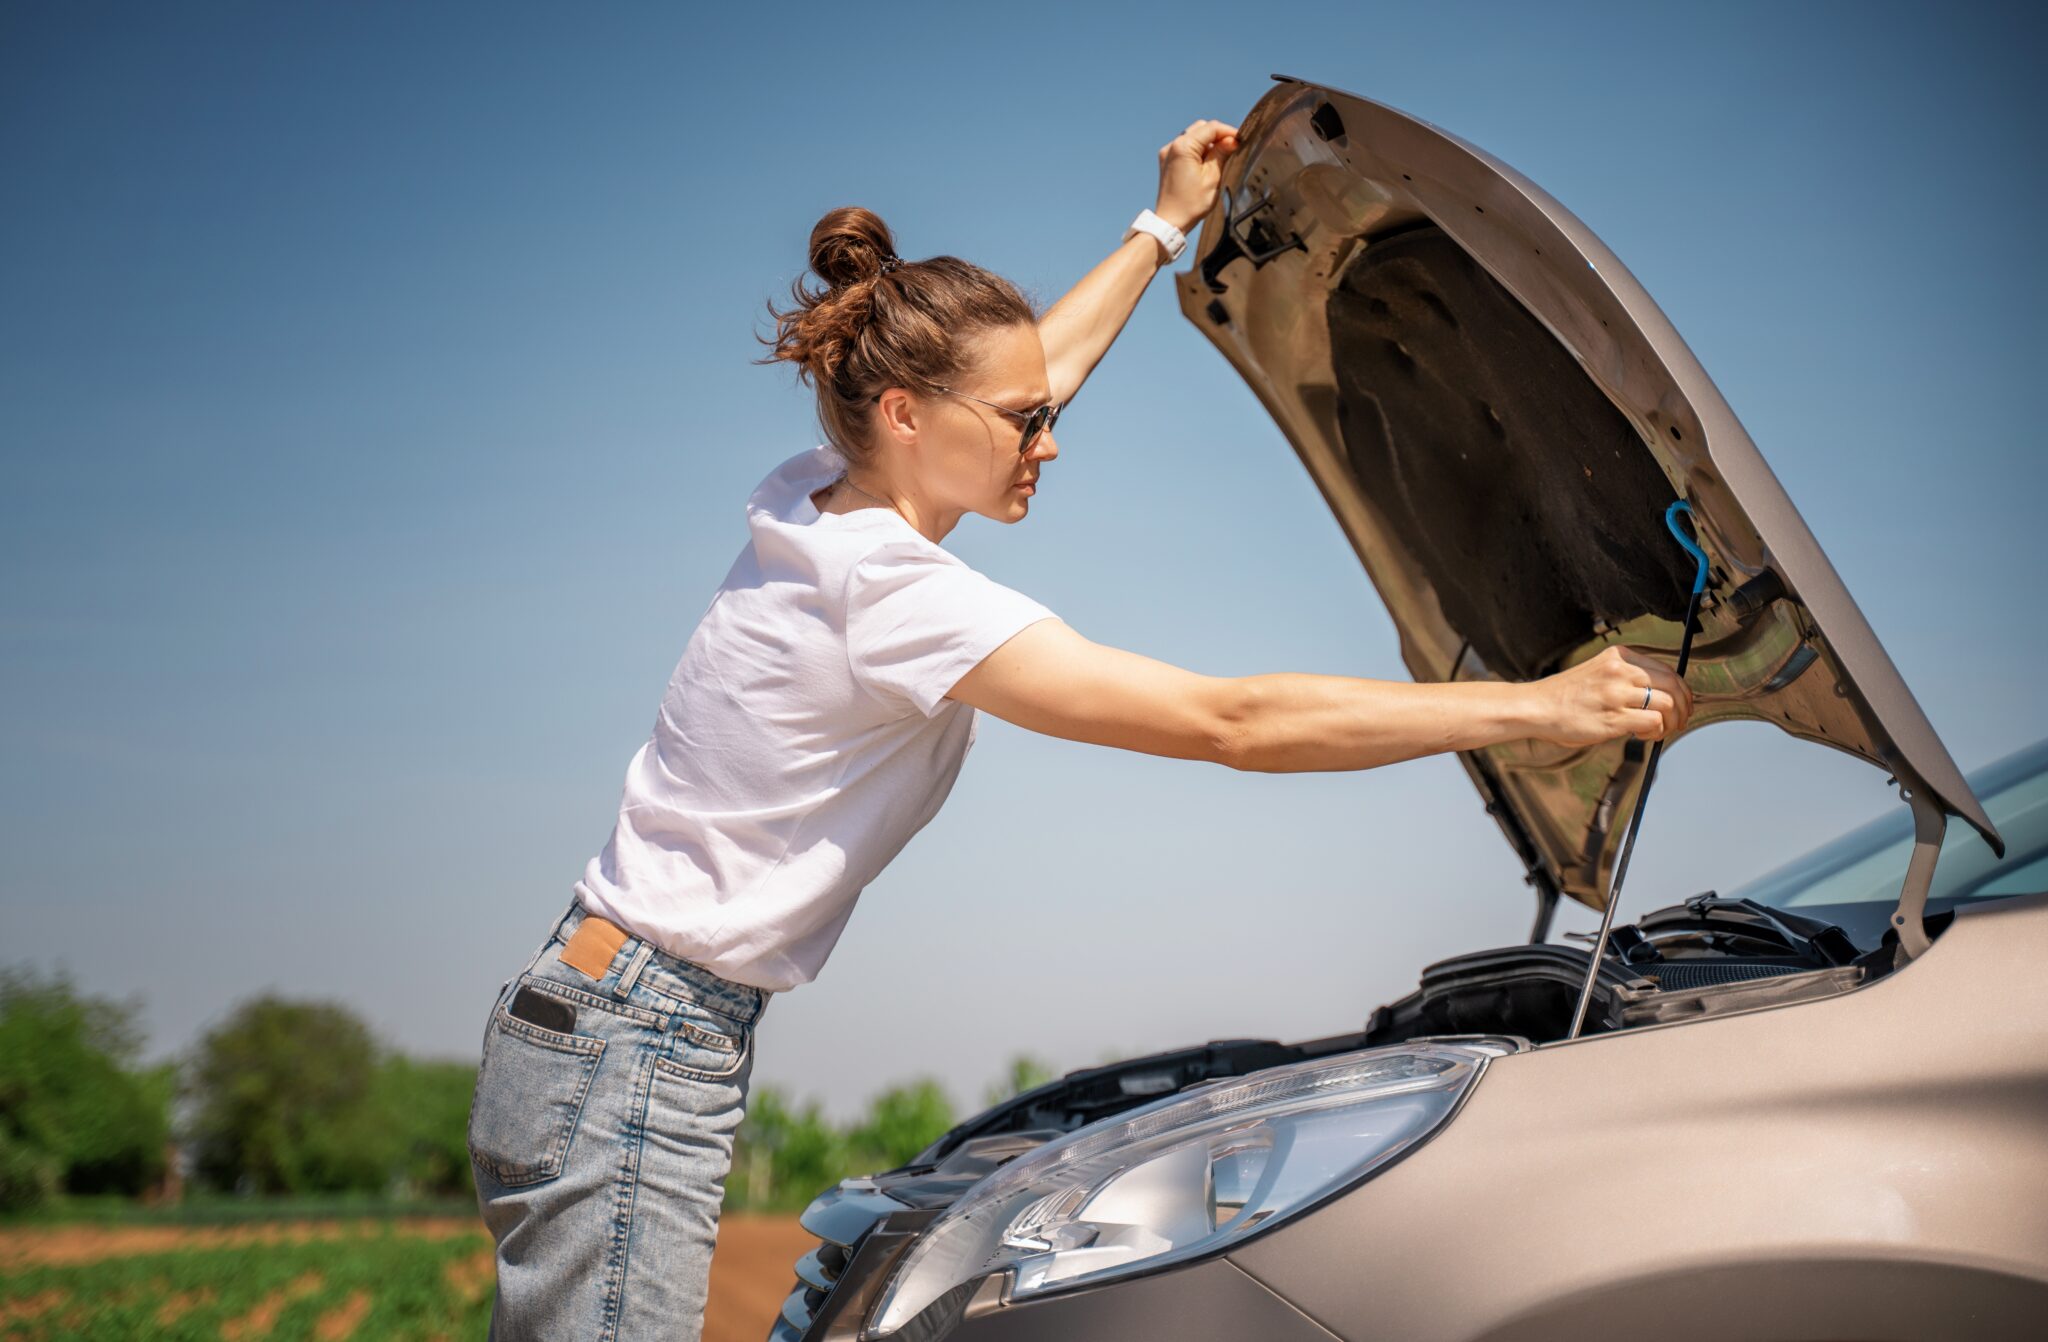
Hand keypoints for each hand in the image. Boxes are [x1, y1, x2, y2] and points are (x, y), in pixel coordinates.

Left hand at [1153, 120, 1240, 235]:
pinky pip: (1185, 147)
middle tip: (1232, 148)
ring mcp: (1168, 153)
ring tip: (1220, 158)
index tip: (1241, 140)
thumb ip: (1222, 154)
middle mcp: (1172, 146)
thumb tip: (1232, 140)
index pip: (1211, 128)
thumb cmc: (1191, 204)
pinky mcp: (1167, 161)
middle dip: (1218, 135)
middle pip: (1201, 128)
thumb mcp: (1212, 177)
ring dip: (1208, 143)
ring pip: (1193, 136)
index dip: (1228, 132)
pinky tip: (1206, 163)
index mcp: (1183, 147)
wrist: (1170, 222)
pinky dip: (1197, 150)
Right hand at [1527, 645, 1693, 747]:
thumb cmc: (1566, 696)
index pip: (1667, 670)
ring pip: (1668, 704)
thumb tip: (1663, 697)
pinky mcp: (1614, 717)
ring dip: (1672, 722)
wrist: (1537, 707)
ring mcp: (1617, 693)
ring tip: (1659, 731)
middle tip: (1679, 722)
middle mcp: (1621, 670)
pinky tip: (1642, 735)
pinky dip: (1655, 731)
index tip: (1681, 705)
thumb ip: (1628, 679)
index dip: (1682, 691)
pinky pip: (1653, 722)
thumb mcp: (1599, 672)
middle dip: (1684, 707)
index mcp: (1619, 656)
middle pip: (1674, 685)